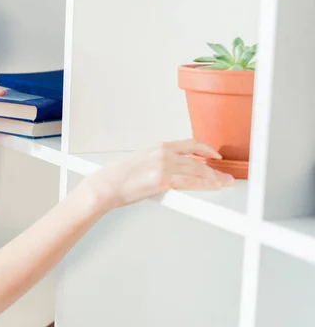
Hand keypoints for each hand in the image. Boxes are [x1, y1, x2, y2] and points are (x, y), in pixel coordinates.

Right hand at [79, 139, 234, 212]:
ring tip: (223, 184)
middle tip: (226, 176)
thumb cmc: (119, 177)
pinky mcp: (162, 180)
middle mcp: (163, 153)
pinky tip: (211, 188)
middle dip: (215, 170)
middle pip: (198, 160)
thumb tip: (174, 171)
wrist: (106, 185)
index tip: (215, 156)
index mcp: (158, 147)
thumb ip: (160, 162)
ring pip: (198, 171)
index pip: (190, 144)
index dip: (206, 150)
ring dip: (214, 179)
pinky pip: (190, 182)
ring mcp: (164, 165)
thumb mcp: (142, 161)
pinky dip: (204, 185)